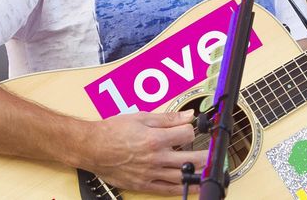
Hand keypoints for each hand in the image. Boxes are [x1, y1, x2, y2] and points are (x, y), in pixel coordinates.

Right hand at [82, 109, 206, 194]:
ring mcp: (150, 173)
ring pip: (181, 176)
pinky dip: (183, 189)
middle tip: (214, 153)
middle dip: (205, 156)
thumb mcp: (141, 118)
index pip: (186, 135)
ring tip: (211, 172)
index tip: (195, 129)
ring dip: (199, 174)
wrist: (92, 147)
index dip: (193, 130)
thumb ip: (168, 118)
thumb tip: (188, 115)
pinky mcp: (143, 184)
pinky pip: (167, 190)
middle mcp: (155, 158)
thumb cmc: (112, 131)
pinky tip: (194, 187)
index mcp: (155, 139)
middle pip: (190, 159)